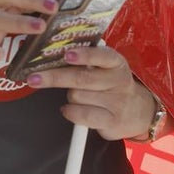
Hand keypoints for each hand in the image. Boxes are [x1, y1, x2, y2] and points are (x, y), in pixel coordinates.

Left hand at [25, 45, 155, 140]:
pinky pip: (82, 116)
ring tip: (75, 96)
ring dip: (69, 96)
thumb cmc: (112, 84)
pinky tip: (69, 109)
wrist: (139, 111)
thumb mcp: (106, 68)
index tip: (66, 54)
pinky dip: (70, 112)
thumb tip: (56, 52)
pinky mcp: (111, 121)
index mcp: (116, 63)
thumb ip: (87, 59)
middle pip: (82, 78)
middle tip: (34, 78)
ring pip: (78, 97)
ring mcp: (117, 102)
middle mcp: (118, 81)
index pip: (102, 56)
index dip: (84, 55)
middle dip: (55, 77)